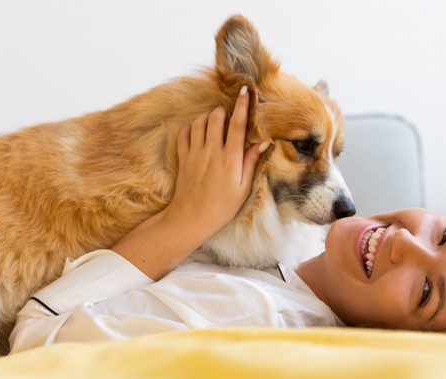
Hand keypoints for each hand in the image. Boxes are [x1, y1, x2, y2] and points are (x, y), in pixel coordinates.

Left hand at [167, 85, 259, 236]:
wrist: (191, 219)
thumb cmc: (221, 207)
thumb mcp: (243, 189)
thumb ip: (251, 163)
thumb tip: (263, 144)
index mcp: (230, 160)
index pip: (238, 125)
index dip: (242, 105)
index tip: (245, 91)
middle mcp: (212, 153)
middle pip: (216, 118)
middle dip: (224, 110)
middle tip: (229, 114)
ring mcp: (195, 154)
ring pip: (200, 122)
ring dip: (208, 117)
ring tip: (215, 121)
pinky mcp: (183, 158)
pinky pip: (185, 133)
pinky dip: (192, 127)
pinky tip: (198, 130)